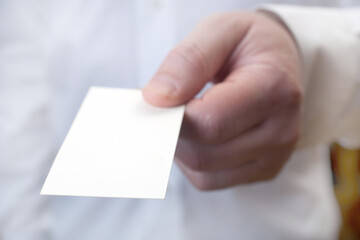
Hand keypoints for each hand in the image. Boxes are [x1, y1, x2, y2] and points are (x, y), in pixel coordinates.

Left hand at [142, 11, 302, 189]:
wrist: (278, 61)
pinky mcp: (263, 170)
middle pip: (203, 154)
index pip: (209, 122)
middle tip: (166, 107)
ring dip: (181, 148)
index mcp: (274, 90)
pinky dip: (192, 162)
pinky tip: (198, 135)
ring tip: (187, 117)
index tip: (155, 101)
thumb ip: (188, 61)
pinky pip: (210, 181)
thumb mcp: (219, 30)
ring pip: (203, 173)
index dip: (171, 116)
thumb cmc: (248, 44)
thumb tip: (156, 98)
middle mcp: (281, 131)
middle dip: (172, 133)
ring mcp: (274, 156)